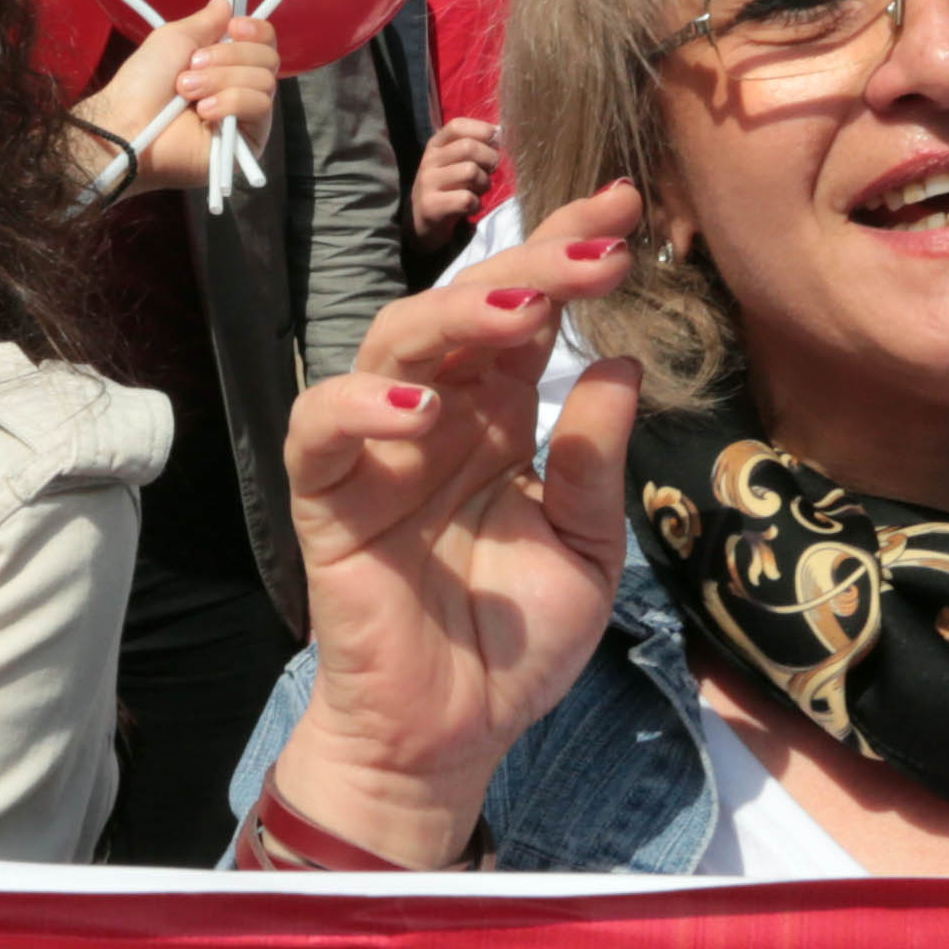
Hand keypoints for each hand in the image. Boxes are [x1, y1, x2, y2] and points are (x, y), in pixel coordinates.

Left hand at [79, 0, 279, 194]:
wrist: (130, 122)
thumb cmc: (144, 82)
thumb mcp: (174, 39)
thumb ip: (206, 21)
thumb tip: (225, 1)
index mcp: (226, 62)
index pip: (264, 41)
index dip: (255, 30)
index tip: (232, 27)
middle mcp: (240, 86)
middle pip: (268, 58)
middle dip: (228, 57)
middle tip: (192, 66)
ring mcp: (245, 115)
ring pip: (264, 81)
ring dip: (221, 80)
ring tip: (188, 92)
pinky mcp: (248, 141)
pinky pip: (260, 107)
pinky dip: (230, 102)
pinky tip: (203, 111)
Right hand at [262, 182, 649, 864]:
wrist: (452, 737)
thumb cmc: (514, 642)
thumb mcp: (587, 551)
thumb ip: (596, 462)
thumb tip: (623, 363)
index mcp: (503, 415)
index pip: (531, 311)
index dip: (569, 254)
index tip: (627, 211)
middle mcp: (440, 413)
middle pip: (468, 305)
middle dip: (532, 266)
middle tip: (598, 251)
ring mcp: (378, 447)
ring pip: (393, 339)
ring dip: (455, 315)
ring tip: (521, 312)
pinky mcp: (328, 496)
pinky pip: (322, 427)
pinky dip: (360, 404)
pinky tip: (422, 410)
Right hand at [406, 113, 506, 237]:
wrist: (424, 221)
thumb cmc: (449, 187)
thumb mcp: (455, 162)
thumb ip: (473, 146)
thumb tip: (498, 133)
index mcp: (435, 145)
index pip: (456, 126)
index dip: (481, 129)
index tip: (496, 140)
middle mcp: (429, 161)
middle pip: (468, 147)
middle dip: (489, 158)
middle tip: (492, 170)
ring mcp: (427, 183)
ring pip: (470, 171)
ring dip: (484, 183)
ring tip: (480, 190)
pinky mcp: (430, 206)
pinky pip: (466, 198)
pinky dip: (476, 204)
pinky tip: (471, 206)